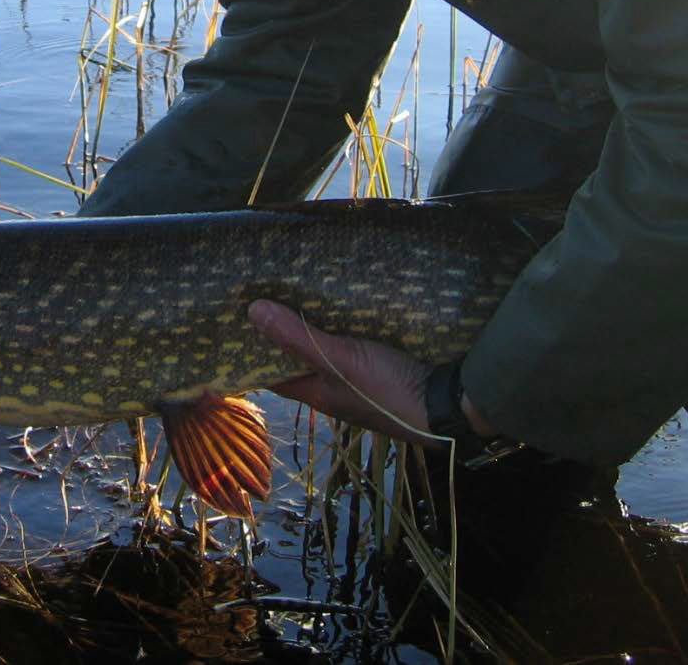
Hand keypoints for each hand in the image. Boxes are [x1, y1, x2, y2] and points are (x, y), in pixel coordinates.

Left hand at [248, 299, 440, 445]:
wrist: (449, 405)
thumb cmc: (386, 390)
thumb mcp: (338, 360)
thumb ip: (298, 337)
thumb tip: (252, 311)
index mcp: (316, 391)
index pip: (273, 371)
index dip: (255, 348)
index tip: (237, 317)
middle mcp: (333, 385)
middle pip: (301, 354)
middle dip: (285, 327)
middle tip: (269, 288)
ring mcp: (359, 375)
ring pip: (329, 345)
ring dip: (318, 320)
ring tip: (299, 282)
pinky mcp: (384, 361)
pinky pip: (356, 338)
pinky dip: (346, 320)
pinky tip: (344, 295)